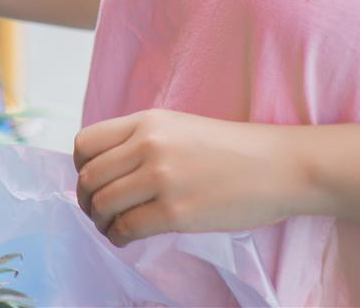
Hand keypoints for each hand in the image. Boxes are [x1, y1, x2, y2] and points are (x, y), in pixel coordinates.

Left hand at [73, 108, 304, 247]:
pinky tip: (125, 238)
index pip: (86, 143)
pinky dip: (118, 237)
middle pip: (89, 177)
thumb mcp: (177, 127)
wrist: (279, 166)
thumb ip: (140, 141)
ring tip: (111, 227)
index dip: (80, 168)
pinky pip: (127, 228)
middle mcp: (148, 146)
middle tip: (97, 212)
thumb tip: (105, 169)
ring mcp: (162, 178)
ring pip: (103, 204)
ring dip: (100, 221)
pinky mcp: (177, 212)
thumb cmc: (230, 150)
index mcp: (146, 122)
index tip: (92, 181)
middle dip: (85, 199)